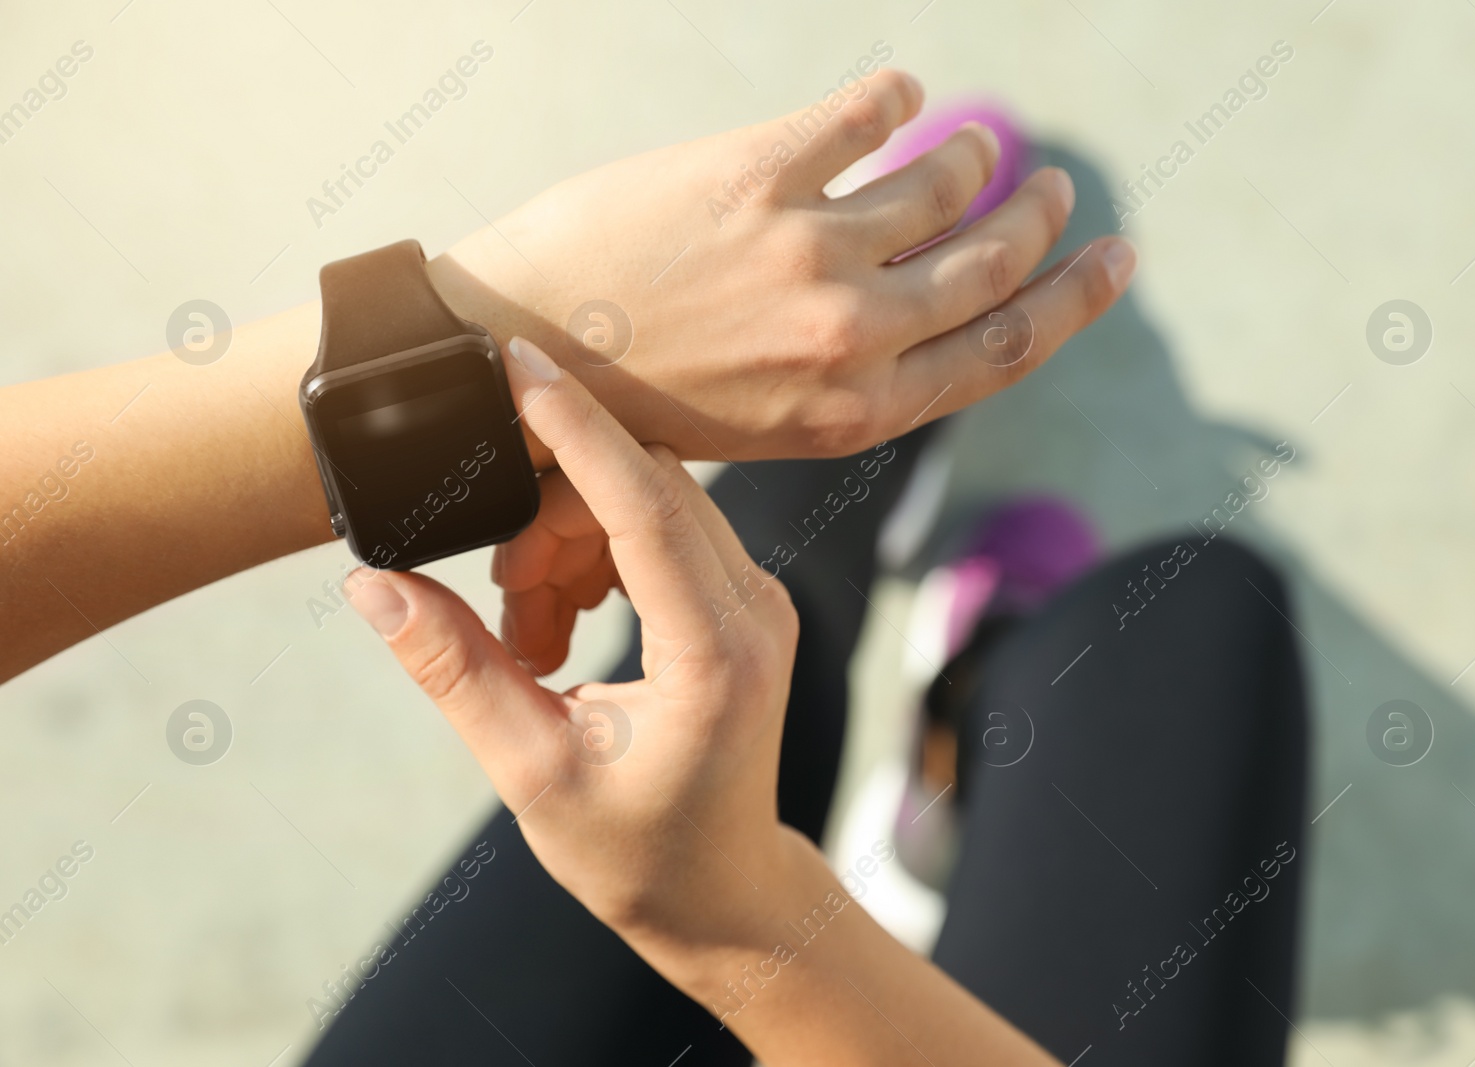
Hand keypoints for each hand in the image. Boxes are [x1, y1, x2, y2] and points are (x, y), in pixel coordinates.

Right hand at [347, 339, 800, 950]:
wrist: (720, 888)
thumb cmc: (637, 852)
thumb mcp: (529, 771)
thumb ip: (454, 667)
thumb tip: (374, 584)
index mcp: (714, 656)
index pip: (647, 503)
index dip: (577, 427)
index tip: (516, 364)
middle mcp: (755, 610)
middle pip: (644, 486)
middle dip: (550, 514)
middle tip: (503, 598)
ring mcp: (757, 599)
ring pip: (650, 498)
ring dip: (568, 537)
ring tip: (530, 631)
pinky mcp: (742, 598)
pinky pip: (664, 526)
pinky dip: (597, 551)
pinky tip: (562, 617)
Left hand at [430, 68, 1134, 462]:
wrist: (507, 354)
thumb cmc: (626, 405)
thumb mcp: (756, 428)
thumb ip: (844, 383)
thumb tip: (912, 315)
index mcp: (852, 412)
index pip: (1002, 351)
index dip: (1073, 304)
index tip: (1112, 261)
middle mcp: (848, 337)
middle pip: (993, 268)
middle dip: (1040, 224)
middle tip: (1056, 189)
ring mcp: (806, 252)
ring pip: (940, 184)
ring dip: (970, 158)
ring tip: (972, 146)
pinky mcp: (756, 174)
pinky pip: (860, 116)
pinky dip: (891, 97)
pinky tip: (899, 91)